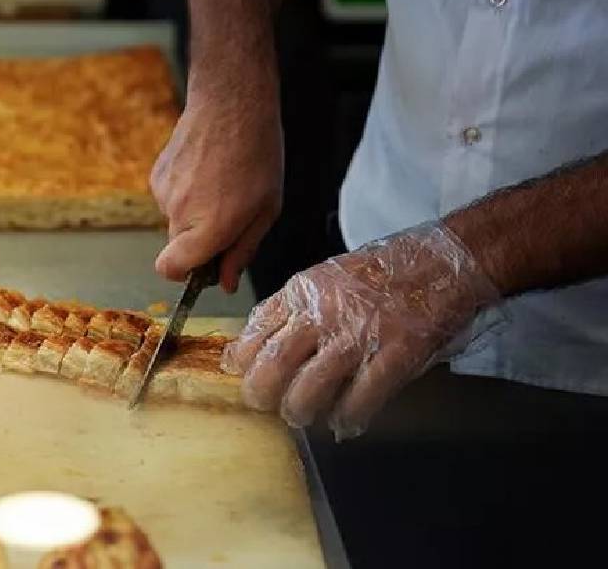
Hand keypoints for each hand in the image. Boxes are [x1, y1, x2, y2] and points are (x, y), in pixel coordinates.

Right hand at [150, 63, 282, 293]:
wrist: (231, 103)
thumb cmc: (257, 154)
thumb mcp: (266, 209)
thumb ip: (243, 250)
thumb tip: (226, 282)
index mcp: (210, 227)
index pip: (171, 270)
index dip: (184, 274)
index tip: (204, 264)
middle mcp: (180, 213)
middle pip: (178, 247)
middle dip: (199, 240)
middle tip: (228, 213)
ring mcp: (164, 192)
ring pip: (175, 220)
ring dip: (194, 212)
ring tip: (220, 183)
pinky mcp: (156, 174)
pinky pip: (169, 197)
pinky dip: (185, 192)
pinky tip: (205, 170)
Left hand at [223, 223, 501, 438]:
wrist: (445, 261)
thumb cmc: (385, 271)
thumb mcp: (326, 277)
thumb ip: (294, 308)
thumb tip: (256, 347)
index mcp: (304, 290)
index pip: (255, 330)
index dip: (241, 360)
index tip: (238, 374)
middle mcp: (324, 312)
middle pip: (272, 366)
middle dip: (261, 394)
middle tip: (265, 404)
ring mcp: (359, 335)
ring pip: (308, 390)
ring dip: (300, 411)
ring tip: (302, 415)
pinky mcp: (395, 355)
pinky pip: (359, 400)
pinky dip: (348, 419)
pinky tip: (346, 422)